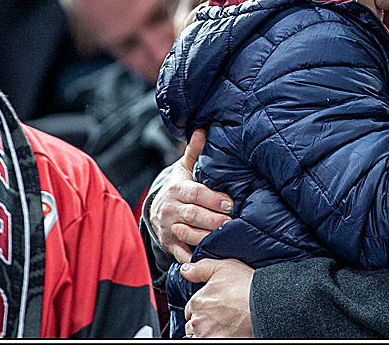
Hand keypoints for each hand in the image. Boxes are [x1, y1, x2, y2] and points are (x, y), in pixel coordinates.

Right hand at [149, 129, 233, 262]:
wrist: (156, 208)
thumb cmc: (179, 185)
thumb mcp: (185, 168)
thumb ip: (195, 152)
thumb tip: (202, 130)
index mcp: (177, 189)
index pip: (196, 194)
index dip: (213, 199)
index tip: (230, 203)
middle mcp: (171, 209)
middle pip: (194, 215)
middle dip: (213, 220)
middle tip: (232, 222)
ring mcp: (169, 228)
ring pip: (188, 235)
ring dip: (207, 238)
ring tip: (225, 239)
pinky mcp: (170, 244)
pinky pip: (181, 253)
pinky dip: (194, 257)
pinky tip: (209, 257)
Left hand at [181, 259, 253, 337]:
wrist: (265, 304)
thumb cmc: (247, 286)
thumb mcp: (224, 268)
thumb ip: (201, 268)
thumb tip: (185, 269)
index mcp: (197, 301)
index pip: (191, 308)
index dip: (203, 306)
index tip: (215, 306)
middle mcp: (198, 319)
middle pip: (193, 323)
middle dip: (203, 320)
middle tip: (221, 315)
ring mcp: (206, 334)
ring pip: (199, 334)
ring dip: (207, 331)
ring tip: (223, 324)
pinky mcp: (215, 342)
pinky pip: (207, 341)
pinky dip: (215, 336)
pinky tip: (226, 331)